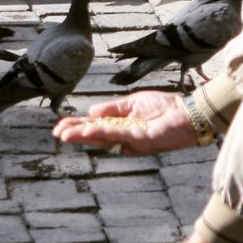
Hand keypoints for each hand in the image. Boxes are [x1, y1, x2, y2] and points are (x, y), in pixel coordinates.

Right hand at [53, 90, 194, 154]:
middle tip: (56, 133)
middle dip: (75, 134)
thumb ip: (112, 108)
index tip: (60, 125)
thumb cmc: (164, 106)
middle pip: (95, 136)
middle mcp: (124, 137)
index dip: (78, 126)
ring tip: (64, 134)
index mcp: (122, 126)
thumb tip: (90, 111)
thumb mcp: (132, 103)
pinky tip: (87, 130)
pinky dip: (101, 132)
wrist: (187, 112)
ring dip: (82, 136)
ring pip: (102, 138)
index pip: (95, 126)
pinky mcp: (140, 139)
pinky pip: (117, 135)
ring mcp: (131, 140)